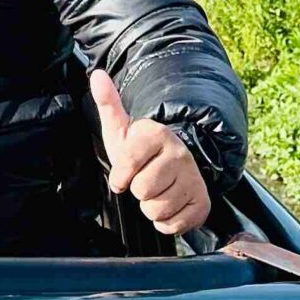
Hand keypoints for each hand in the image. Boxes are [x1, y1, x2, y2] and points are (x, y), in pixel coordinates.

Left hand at [89, 68, 209, 236]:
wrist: (172, 167)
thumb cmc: (140, 151)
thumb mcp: (121, 129)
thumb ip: (108, 103)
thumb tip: (97, 75)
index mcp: (157, 134)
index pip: (127, 166)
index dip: (120, 176)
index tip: (123, 173)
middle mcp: (180, 154)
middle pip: (142, 190)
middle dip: (137, 191)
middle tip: (144, 180)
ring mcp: (194, 179)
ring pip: (157, 209)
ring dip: (150, 206)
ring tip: (156, 191)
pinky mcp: (202, 203)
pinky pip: (172, 225)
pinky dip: (165, 221)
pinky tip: (168, 204)